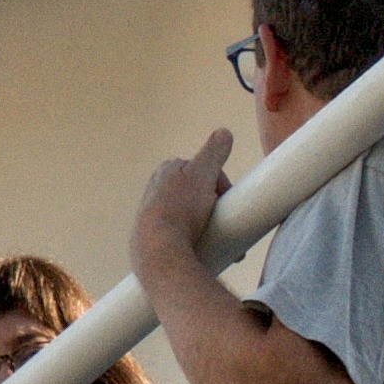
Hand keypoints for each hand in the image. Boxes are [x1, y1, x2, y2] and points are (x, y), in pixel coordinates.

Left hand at [132, 135, 237, 285]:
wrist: (158, 250)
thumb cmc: (180, 209)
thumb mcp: (202, 173)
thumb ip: (214, 152)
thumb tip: (224, 133)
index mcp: (167, 170)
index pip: (205, 171)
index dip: (222, 185)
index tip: (228, 201)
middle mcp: (157, 190)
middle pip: (200, 195)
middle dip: (219, 209)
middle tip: (229, 224)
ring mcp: (155, 215)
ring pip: (193, 217)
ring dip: (212, 227)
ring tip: (222, 241)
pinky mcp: (156, 237)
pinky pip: (184, 236)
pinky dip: (198, 241)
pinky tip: (205, 248)